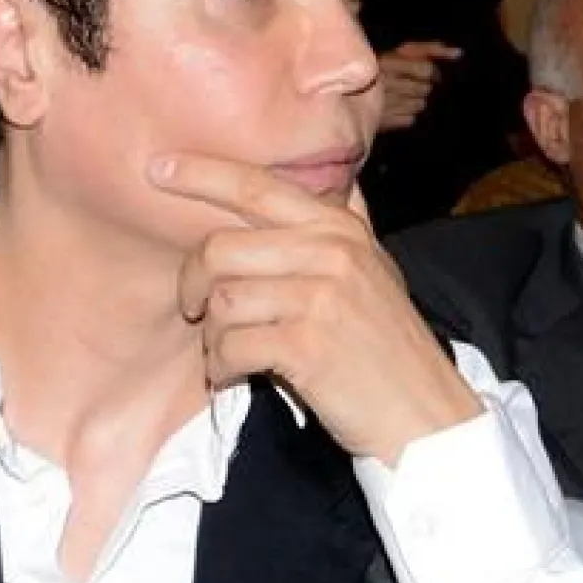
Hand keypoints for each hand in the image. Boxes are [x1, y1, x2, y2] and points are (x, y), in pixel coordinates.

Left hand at [150, 154, 480, 463]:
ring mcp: (321, 297)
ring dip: (211, 336)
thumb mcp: (375, 270)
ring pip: (222, 301)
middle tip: (194, 310)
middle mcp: (332, 252)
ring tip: (228, 352)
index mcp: (340, 229)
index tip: (158, 169)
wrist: (424, 413)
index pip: (257, 187)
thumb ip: (347, 226)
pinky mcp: (307, 346)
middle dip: (193, 284)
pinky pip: (230, 346)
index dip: (202, 174)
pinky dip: (221, 366)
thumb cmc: (386, 346)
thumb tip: (344, 178)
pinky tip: (235, 374)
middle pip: (220, 248)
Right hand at [377, 42, 461, 131]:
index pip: (424, 70)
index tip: (431, 76)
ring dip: (415, 102)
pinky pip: (410, 119)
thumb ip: (429, 49)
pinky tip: (397, 110)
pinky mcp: (382, 122)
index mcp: (386, 61)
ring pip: (419, 105)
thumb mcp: (400, 52)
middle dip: (422, 87)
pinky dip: (407, 115)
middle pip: (424, 89)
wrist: (351, 91)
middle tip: (409, 86)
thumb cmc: (381, 68)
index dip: (432, 73)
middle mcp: (384, 82)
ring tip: (402, 98)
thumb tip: (459, 53)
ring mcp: (382, 104)